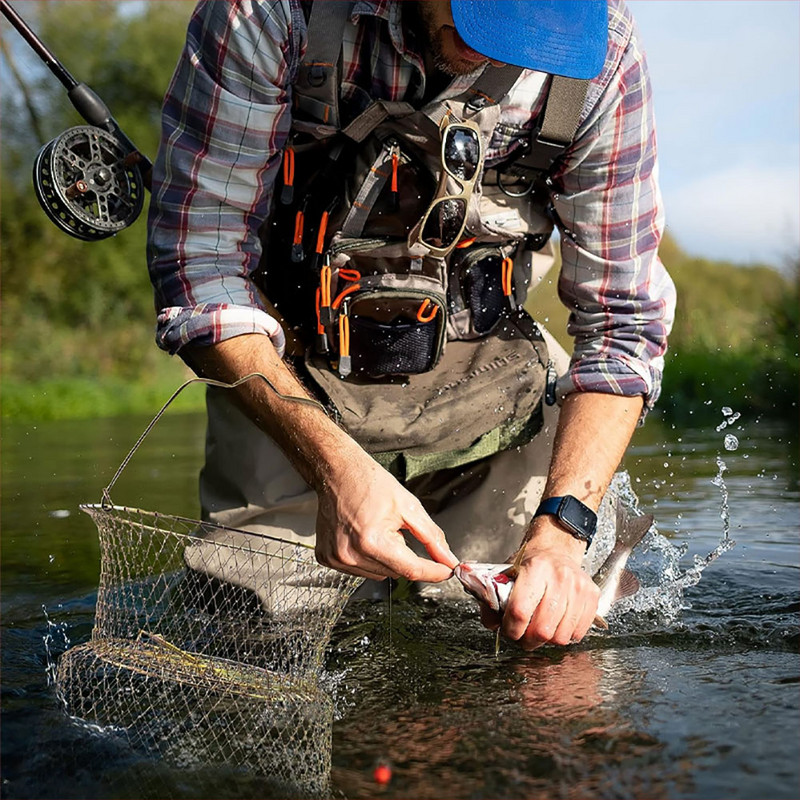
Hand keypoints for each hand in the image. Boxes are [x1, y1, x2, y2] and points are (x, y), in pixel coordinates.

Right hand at [315, 448, 457, 581]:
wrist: (338, 473)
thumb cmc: (370, 484)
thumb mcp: (409, 507)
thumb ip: (432, 537)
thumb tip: (447, 560)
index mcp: (373, 541)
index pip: (412, 570)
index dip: (434, 572)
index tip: (446, 571)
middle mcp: (352, 554)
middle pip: (396, 573)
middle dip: (404, 555)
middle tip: (396, 529)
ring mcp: (338, 559)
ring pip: (379, 574)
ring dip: (386, 559)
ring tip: (376, 530)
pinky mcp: (328, 559)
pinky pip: (360, 570)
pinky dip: (368, 558)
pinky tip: (363, 536)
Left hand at [480, 522, 599, 648]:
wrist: (556, 549)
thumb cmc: (531, 563)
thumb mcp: (507, 574)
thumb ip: (494, 599)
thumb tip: (492, 624)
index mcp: (535, 569)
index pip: (520, 611)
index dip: (511, 629)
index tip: (509, 631)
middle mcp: (560, 577)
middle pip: (542, 629)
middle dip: (528, 640)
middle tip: (523, 636)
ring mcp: (578, 587)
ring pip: (561, 636)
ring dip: (547, 640)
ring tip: (539, 629)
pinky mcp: (592, 596)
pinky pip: (578, 633)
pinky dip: (565, 635)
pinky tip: (556, 624)